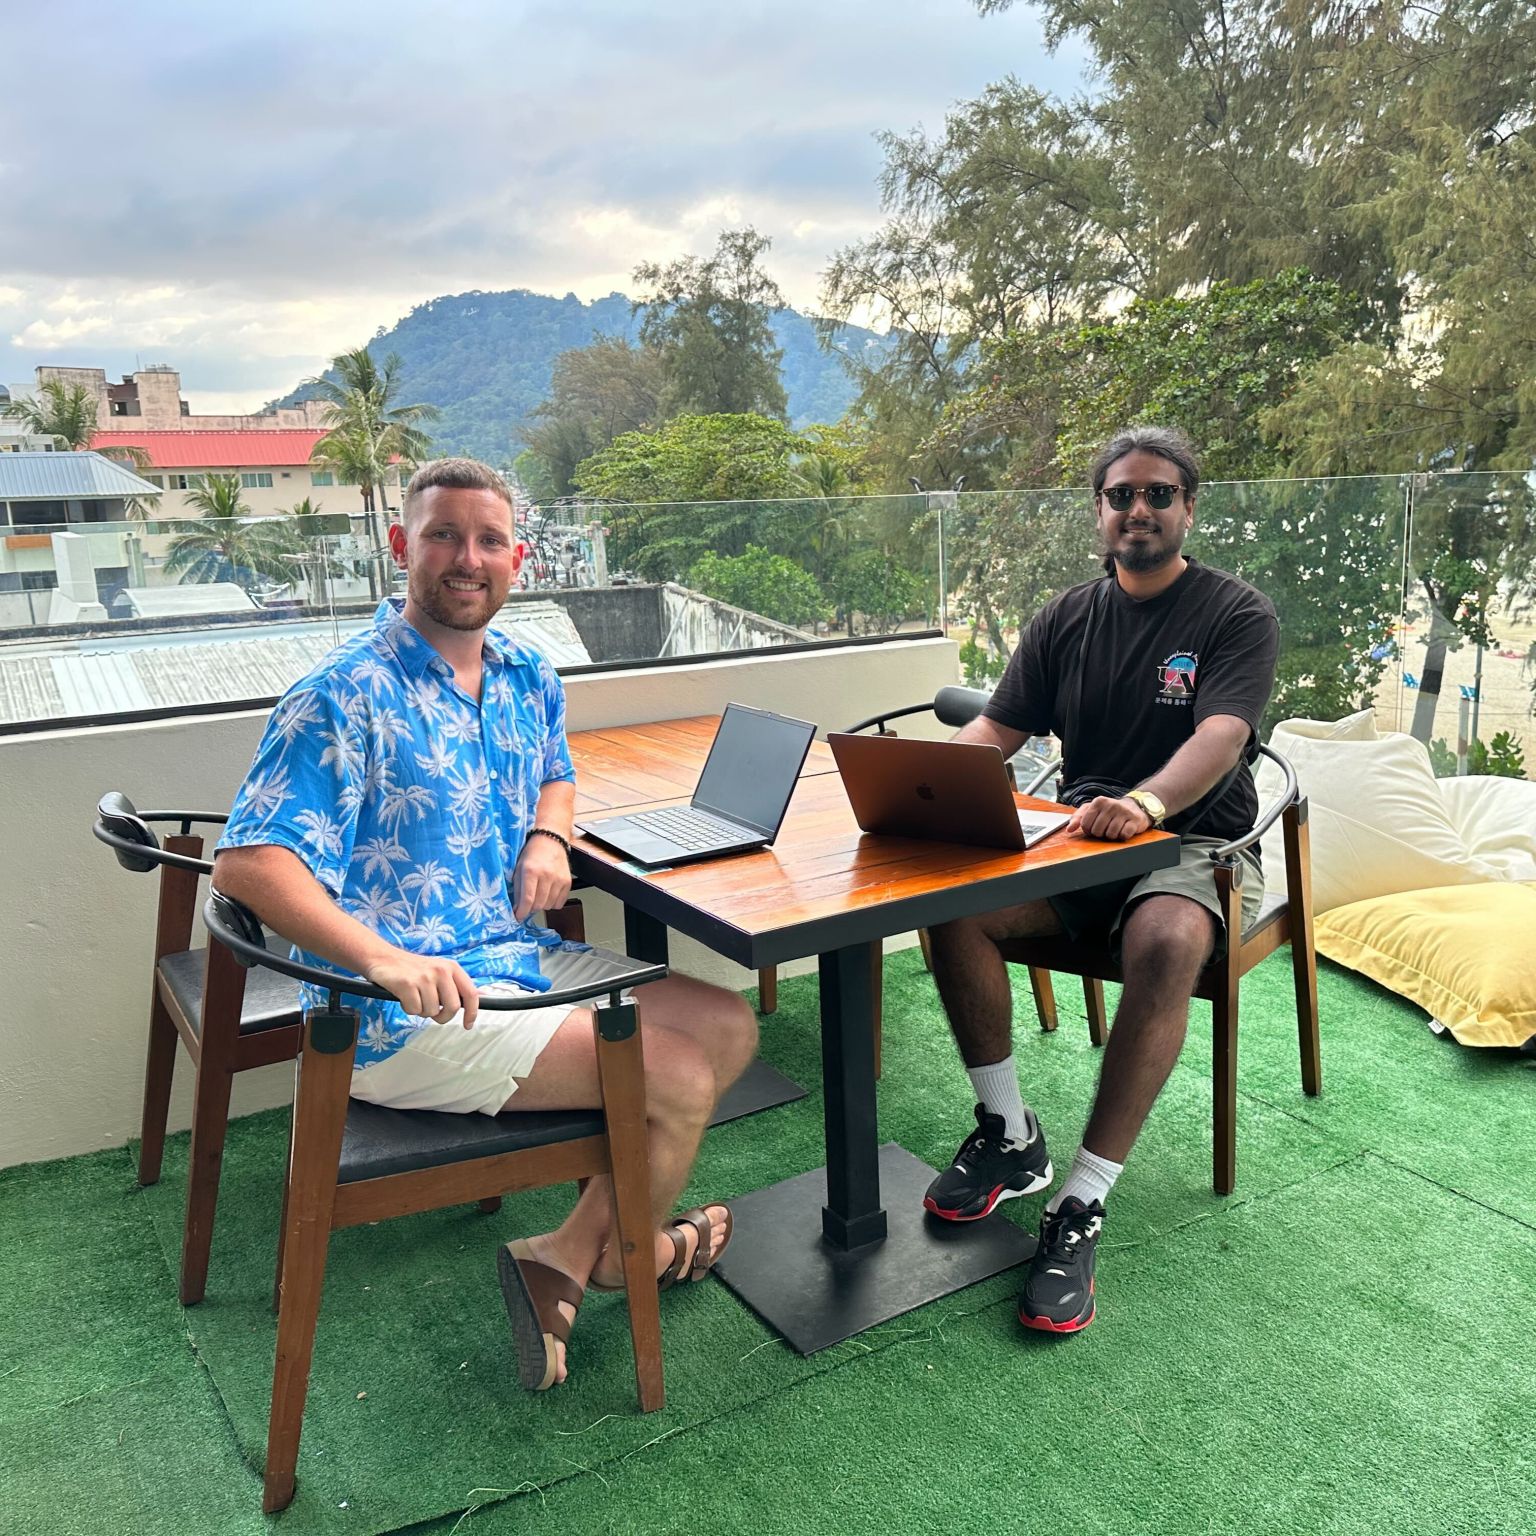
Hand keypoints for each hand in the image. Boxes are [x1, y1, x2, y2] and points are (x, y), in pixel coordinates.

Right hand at [363, 948, 479, 1027]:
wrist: (384, 958)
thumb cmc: (413, 969)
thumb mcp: (440, 971)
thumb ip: (458, 985)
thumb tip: (482, 997)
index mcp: (452, 968)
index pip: (471, 993)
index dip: (472, 1013)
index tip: (468, 1024)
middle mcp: (441, 971)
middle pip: (452, 1008)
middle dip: (442, 1016)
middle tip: (432, 1012)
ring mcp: (424, 977)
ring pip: (431, 1011)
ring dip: (421, 1011)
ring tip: (415, 997)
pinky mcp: (407, 984)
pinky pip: (414, 1010)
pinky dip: (408, 1009)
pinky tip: (404, 996)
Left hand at [513, 832, 572, 921]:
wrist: (550, 840)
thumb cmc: (532, 853)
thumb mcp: (519, 868)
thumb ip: (517, 889)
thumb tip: (517, 909)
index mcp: (531, 871)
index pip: (527, 899)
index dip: (521, 912)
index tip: (518, 916)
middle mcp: (546, 875)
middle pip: (538, 905)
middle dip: (530, 908)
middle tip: (527, 903)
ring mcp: (559, 879)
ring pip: (549, 905)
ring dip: (542, 905)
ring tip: (539, 894)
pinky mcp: (567, 882)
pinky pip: (560, 903)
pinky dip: (552, 902)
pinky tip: (548, 893)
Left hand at [1067, 795, 1152, 841]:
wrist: (1134, 807)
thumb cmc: (1109, 811)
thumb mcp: (1092, 810)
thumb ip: (1078, 818)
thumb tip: (1069, 829)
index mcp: (1098, 801)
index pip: (1085, 824)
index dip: (1088, 830)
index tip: (1094, 826)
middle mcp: (1111, 804)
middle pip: (1097, 831)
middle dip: (1100, 834)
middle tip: (1105, 828)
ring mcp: (1124, 812)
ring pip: (1110, 834)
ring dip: (1112, 836)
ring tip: (1115, 828)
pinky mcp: (1135, 820)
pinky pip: (1124, 835)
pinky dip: (1122, 836)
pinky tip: (1124, 829)